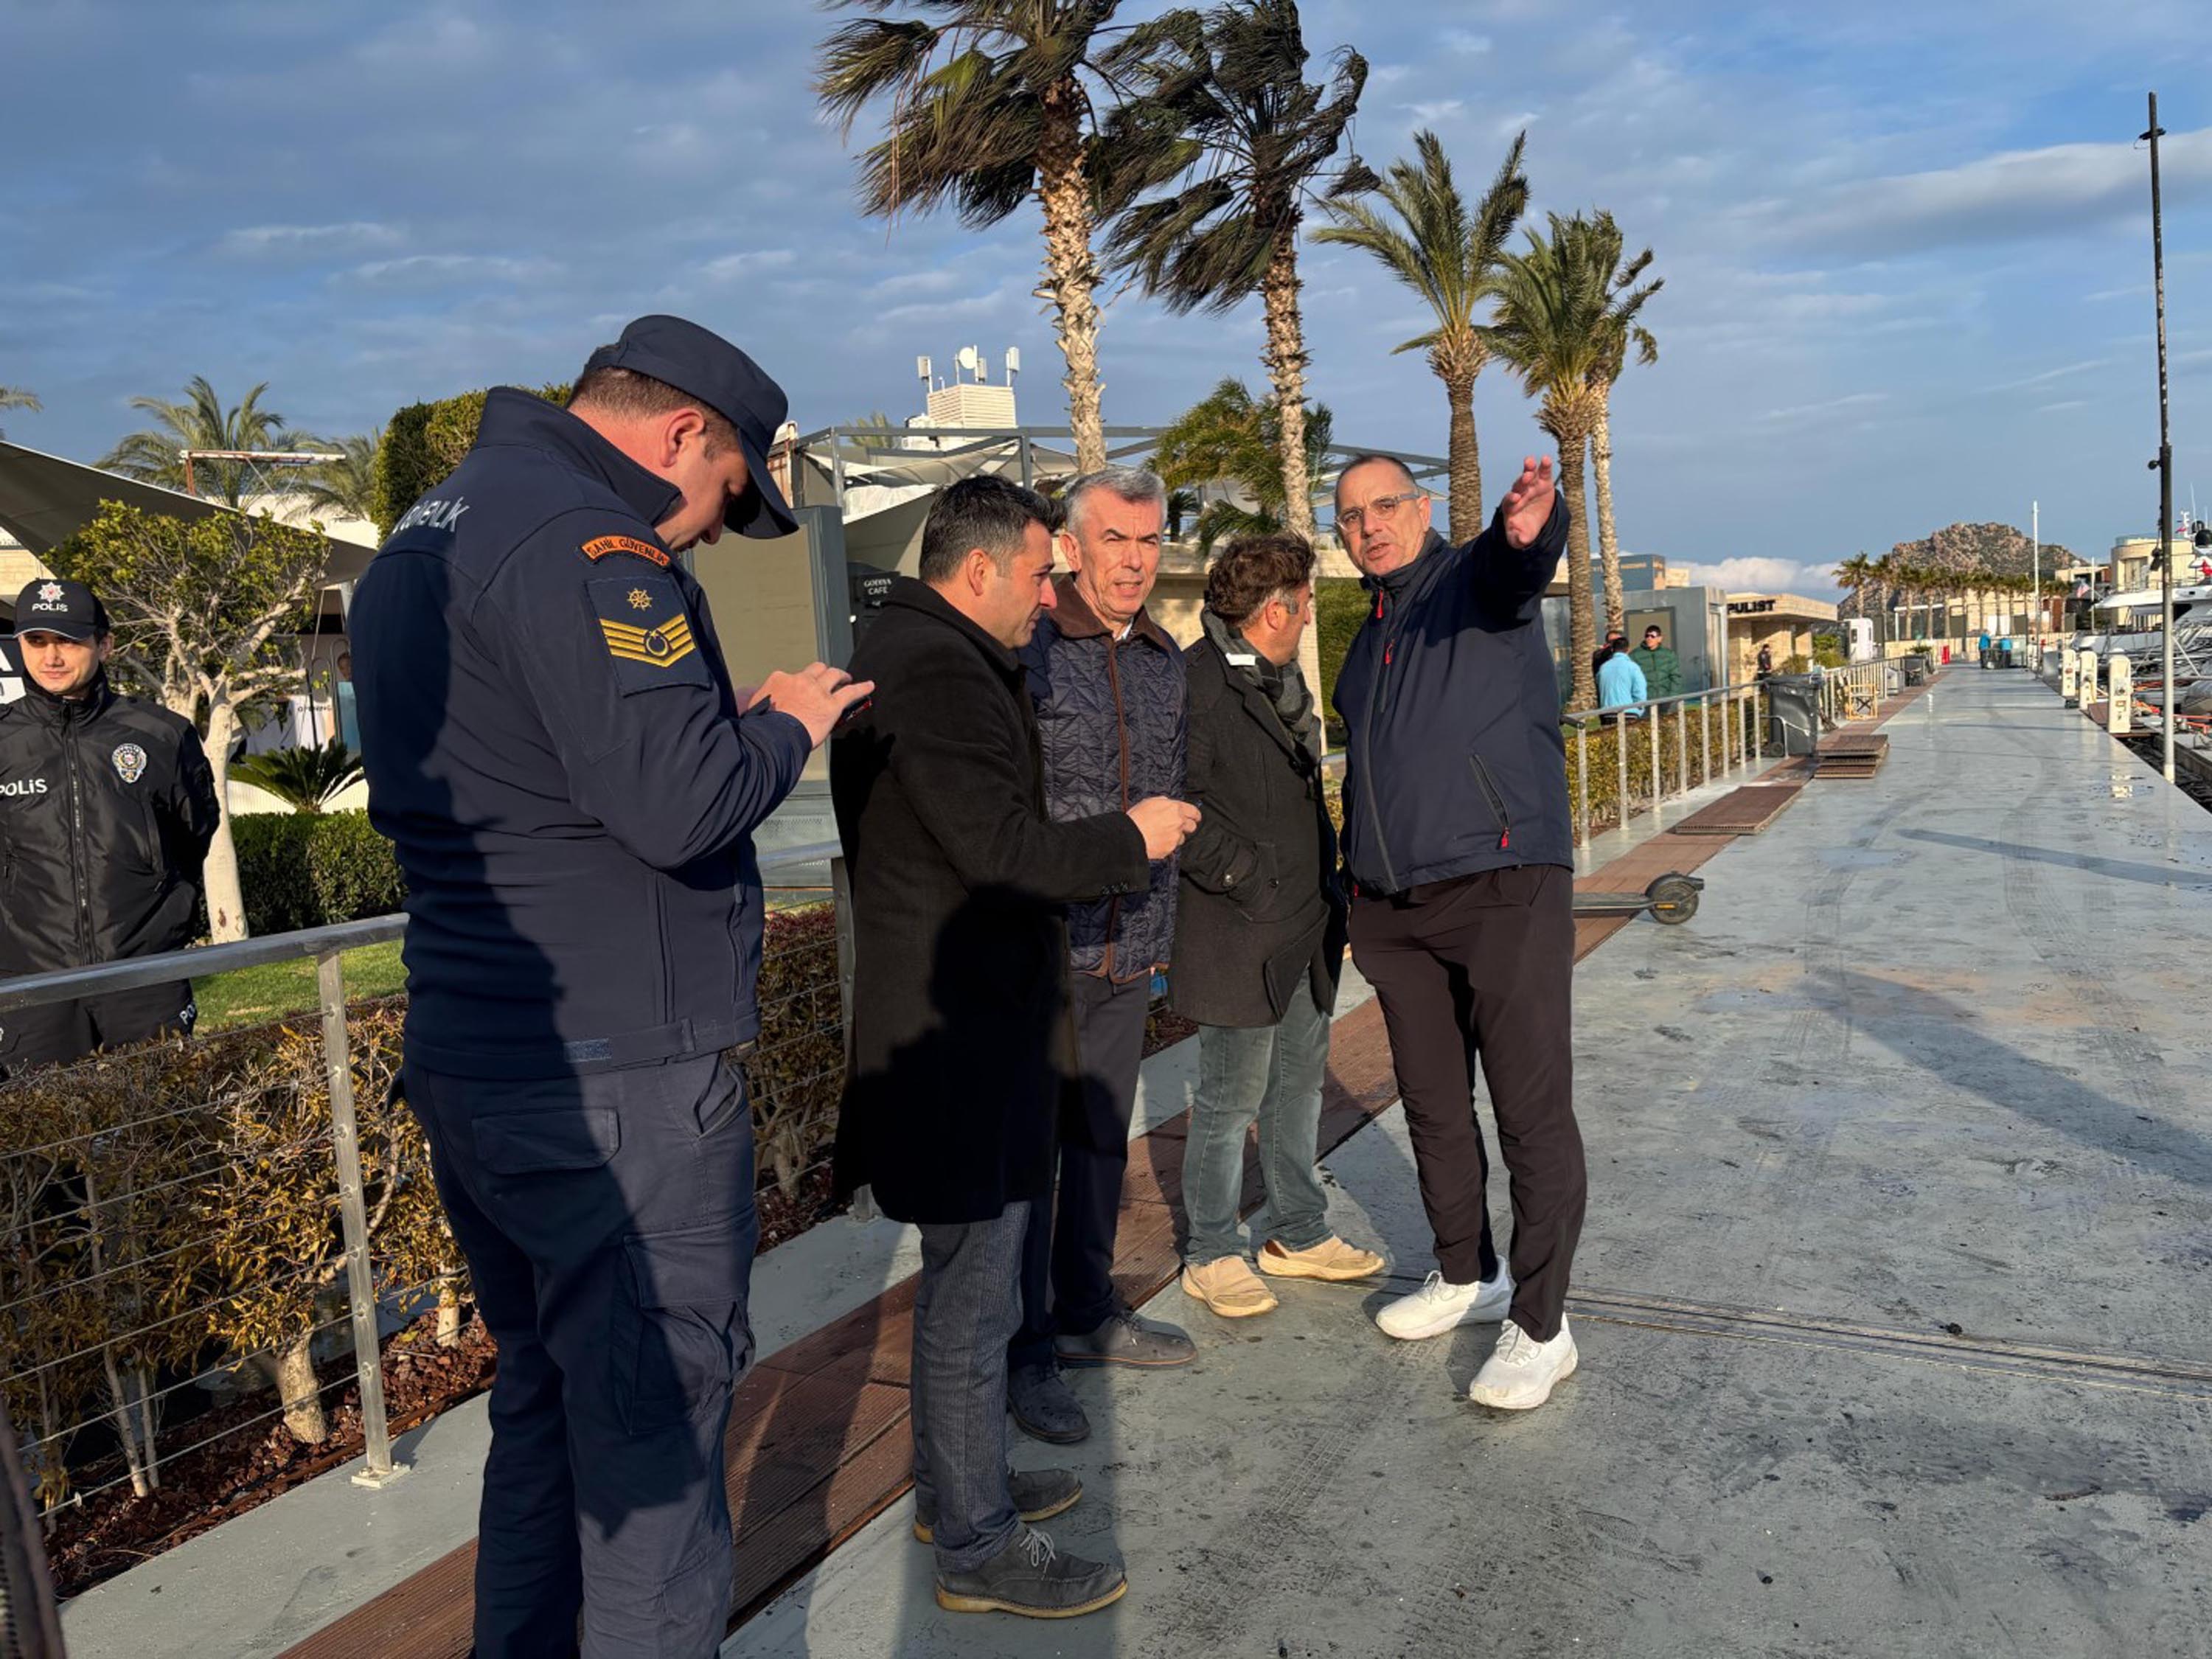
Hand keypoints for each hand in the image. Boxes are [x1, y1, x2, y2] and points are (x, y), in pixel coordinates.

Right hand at [750, 662, 875, 748]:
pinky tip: (870, 686)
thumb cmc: (762, 728)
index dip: (796, 683)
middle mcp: (800, 680)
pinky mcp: (831, 704)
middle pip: (815, 669)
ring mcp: (817, 691)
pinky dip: (862, 688)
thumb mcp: (750, 707)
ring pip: (833, 675)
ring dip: (841, 675)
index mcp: (779, 680)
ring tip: (846, 678)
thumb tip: (745, 695)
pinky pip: (851, 692)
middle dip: (821, 672)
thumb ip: (752, 698)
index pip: (790, 677)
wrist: (773, 738)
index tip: (798, 690)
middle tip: (827, 677)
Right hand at [1127, 795, 1200, 860]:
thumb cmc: (1137, 818)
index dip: (1195, 815)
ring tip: (1161, 835)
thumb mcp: (1150, 802)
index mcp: (1175, 809)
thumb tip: (1169, 804)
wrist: (1130, 836)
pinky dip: (1166, 845)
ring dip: (1175, 837)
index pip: (1193, 811)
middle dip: (1187, 826)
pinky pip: (1172, 847)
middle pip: (1192, 826)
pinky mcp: (1170, 849)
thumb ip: (1164, 802)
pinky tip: (1156, 841)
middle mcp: (1178, 823)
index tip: (1195, 817)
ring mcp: (1175, 837)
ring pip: (1182, 838)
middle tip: (1177, 826)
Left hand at [1499, 455, 1556, 548]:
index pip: (1509, 502)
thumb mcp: (1522, 537)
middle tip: (1525, 477)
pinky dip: (1544, 466)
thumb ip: (1519, 538)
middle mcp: (1519, 494)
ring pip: (1528, 475)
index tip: (1515, 498)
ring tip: (1530, 461)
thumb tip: (1520, 540)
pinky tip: (1546, 459)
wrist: (1537, 522)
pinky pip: (1543, 473)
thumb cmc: (1526, 529)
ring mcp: (1531, 486)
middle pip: (1518, 486)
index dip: (1511, 499)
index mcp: (1511, 507)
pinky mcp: (1543, 482)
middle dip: (1521, 482)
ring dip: (1528, 468)